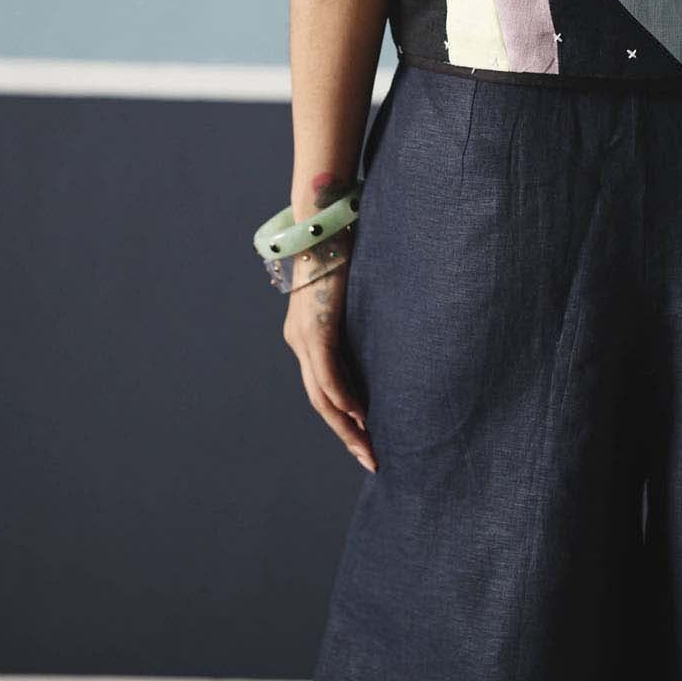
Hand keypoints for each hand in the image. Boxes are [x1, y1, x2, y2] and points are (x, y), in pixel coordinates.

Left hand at [283, 252, 376, 471]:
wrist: (321, 223)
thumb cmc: (341, 250)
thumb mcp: (350, 293)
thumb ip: (356, 319)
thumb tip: (381, 337)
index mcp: (306, 335)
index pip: (324, 388)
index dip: (343, 416)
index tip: (366, 436)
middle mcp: (299, 341)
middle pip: (321, 402)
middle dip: (346, 433)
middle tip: (369, 457)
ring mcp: (304, 338)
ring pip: (323, 397)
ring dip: (346, 426)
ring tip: (367, 447)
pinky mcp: (315, 330)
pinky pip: (329, 376)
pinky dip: (344, 399)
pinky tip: (361, 416)